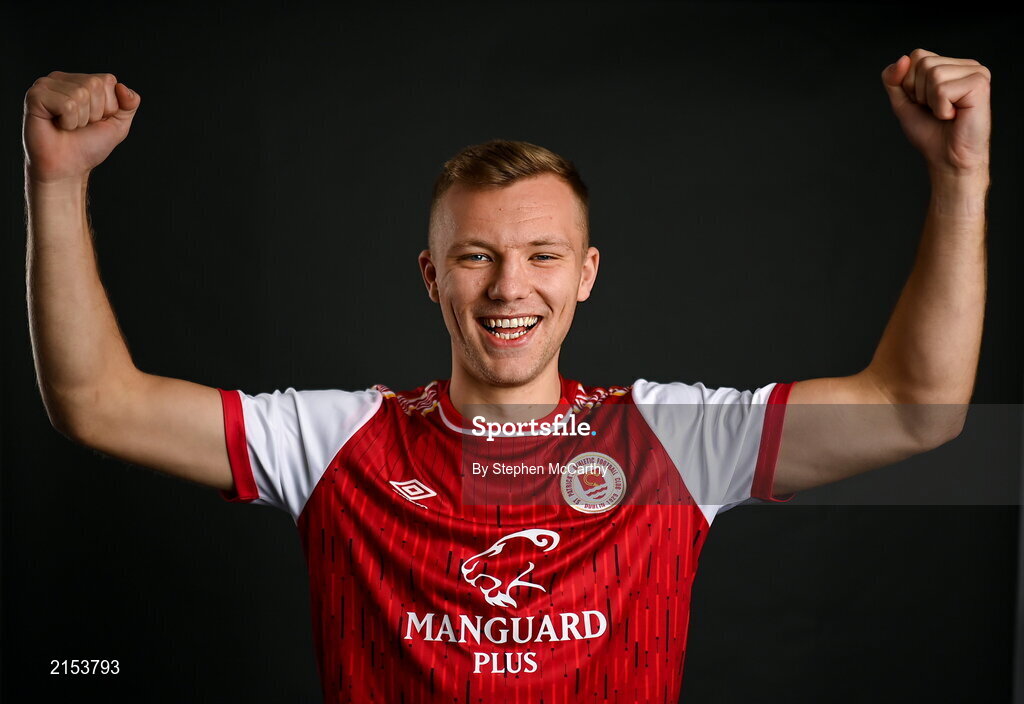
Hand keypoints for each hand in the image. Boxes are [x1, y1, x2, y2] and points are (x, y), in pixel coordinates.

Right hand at [23, 71, 140, 184]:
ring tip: (68, 126)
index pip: (108, 80)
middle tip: (80, 125)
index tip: (95, 120)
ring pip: (80, 94)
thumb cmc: (88, 146)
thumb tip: (122, 86)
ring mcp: (46, 85)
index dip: (108, 106)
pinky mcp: (35, 96)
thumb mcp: (118, 124)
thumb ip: (129, 104)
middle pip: (94, 84)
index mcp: (82, 81)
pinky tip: (57, 125)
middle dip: (94, 113)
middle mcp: (63, 79)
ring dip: (80, 119)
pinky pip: (66, 104)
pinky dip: (68, 122)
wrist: (67, 167)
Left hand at [881, 49, 990, 178]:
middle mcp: (965, 65)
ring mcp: (976, 72)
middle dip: (918, 92)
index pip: (916, 56)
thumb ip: (894, 80)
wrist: (948, 158)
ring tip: (945, 112)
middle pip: (923, 62)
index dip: (909, 83)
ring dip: (930, 101)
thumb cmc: (930, 132)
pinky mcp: (980, 83)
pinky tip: (954, 115)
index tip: (923, 102)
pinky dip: (941, 108)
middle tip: (935, 109)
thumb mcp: (903, 102)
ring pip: (933, 74)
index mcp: (950, 65)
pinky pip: (942, 89)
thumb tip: (902, 59)